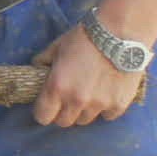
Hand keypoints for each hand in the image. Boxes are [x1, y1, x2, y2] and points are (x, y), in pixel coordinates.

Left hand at [31, 25, 145, 126]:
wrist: (120, 33)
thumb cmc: (85, 37)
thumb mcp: (57, 47)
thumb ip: (44, 61)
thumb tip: (37, 68)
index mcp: (57, 87)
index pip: (43, 117)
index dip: (43, 112)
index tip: (48, 106)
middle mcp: (76, 101)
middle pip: (64, 122)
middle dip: (63, 112)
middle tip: (68, 99)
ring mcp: (99, 105)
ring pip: (85, 120)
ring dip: (84, 110)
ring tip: (89, 93)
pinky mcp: (119, 105)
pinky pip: (108, 116)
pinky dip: (105, 108)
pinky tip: (106, 93)